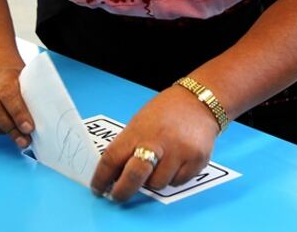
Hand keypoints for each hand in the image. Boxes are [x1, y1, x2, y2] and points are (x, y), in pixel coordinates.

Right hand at [0, 66, 33, 148]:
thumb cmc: (13, 83)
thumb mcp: (24, 85)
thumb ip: (29, 101)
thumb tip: (34, 126)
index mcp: (0, 75)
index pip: (7, 94)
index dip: (18, 113)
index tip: (28, 128)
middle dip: (9, 128)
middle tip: (22, 139)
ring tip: (10, 134)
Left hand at [90, 85, 219, 202]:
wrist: (199, 101)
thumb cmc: (166, 111)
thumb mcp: (140, 122)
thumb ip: (129, 146)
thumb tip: (115, 174)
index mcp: (139, 130)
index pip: (112, 158)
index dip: (101, 177)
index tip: (97, 188)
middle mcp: (159, 141)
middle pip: (134, 176)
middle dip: (122, 191)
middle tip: (117, 196)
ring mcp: (179, 151)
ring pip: (157, 184)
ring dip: (153, 181)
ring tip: (158, 164)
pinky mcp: (197, 160)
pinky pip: (177, 183)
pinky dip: (172, 177)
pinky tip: (175, 162)